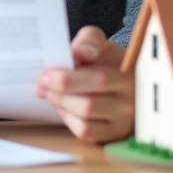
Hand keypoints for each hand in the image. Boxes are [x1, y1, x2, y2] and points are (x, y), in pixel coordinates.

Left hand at [36, 26, 133, 143]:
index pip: (99, 80)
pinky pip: (86, 131)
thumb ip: (90, 40)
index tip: (47, 74)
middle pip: (89, 104)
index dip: (69, 79)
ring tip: (48, 93)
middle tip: (42, 84)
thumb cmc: (108, 60)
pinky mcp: (113, 133)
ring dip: (61, 105)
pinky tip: (62, 107)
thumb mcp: (101, 44)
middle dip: (59, 94)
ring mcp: (123, 119)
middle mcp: (130, 100)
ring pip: (86, 118)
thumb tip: (82, 53)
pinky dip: (69, 119)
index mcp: (129, 75)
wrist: (122, 79)